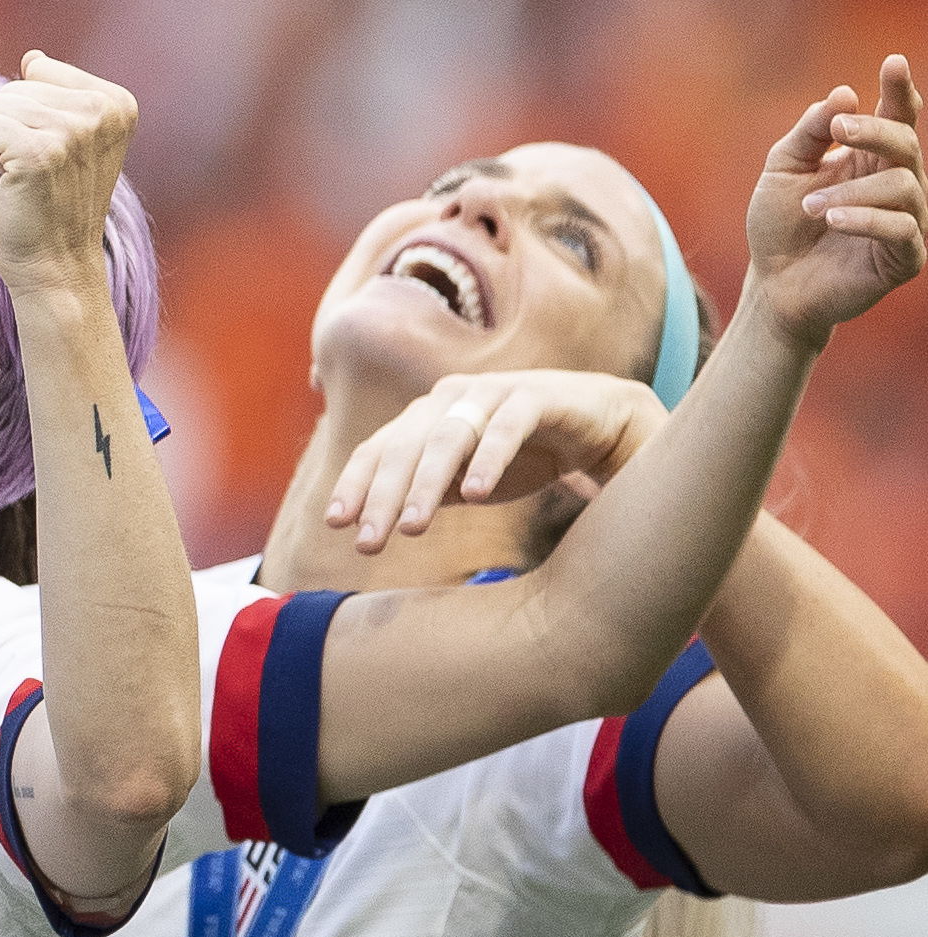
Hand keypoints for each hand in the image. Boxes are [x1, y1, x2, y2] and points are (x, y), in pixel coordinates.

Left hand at [0, 53, 139, 289]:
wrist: (56, 262)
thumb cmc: (55, 198)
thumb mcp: (69, 138)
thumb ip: (56, 94)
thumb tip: (34, 58)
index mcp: (117, 102)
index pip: (39, 70)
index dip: (32, 111)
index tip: (55, 150)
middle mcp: (102, 112)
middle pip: (14, 85)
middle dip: (12, 125)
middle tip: (38, 168)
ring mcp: (74, 131)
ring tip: (26, 174)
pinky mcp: (41, 152)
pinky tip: (12, 180)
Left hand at [319, 368, 662, 551]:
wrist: (602, 424)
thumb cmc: (527, 453)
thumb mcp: (470, 480)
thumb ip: (431, 492)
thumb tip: (378, 523)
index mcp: (426, 418)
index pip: (379, 450)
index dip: (355, 485)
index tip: (334, 524)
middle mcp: (448, 400)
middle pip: (403, 448)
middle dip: (380, 496)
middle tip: (367, 542)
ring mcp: (490, 394)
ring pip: (446, 438)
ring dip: (425, 484)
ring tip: (411, 527)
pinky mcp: (534, 398)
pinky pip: (506, 428)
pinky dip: (488, 459)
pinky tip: (476, 495)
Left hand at [740, 57, 926, 339]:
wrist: (774, 281)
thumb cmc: (782, 222)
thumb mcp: (784, 168)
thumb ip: (809, 131)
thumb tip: (844, 93)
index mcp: (870, 159)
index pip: (897, 119)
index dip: (900, 91)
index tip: (894, 62)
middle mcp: (897, 185)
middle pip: (907, 144)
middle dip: (875, 131)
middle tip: (838, 129)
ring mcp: (907, 222)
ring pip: (905, 186)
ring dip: (852, 191)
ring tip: (811, 207)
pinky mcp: (906, 258)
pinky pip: (902, 229)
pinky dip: (866, 218)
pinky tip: (832, 220)